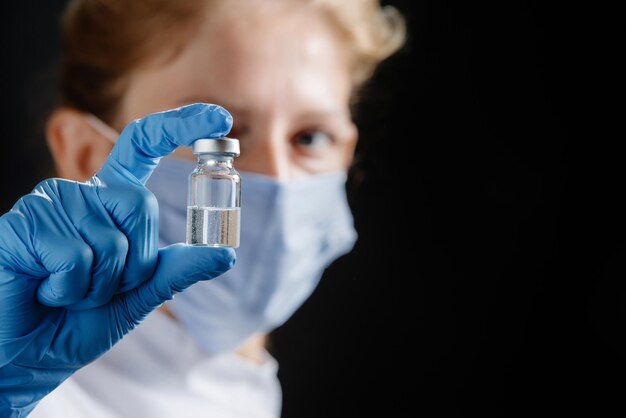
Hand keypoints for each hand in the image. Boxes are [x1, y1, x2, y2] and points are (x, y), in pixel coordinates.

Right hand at [0, 103, 234, 416]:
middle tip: (99, 287)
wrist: (27, 354)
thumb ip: (177, 269)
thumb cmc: (77, 320)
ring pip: (111, 241)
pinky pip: (76, 258)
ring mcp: (51, 204)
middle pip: (141, 205)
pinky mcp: (25, 224)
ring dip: (98, 285)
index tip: (219, 118)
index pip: (144, 144)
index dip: (180, 126)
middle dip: (133, 264)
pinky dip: (70, 290)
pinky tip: (46, 291)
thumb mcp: (138, 295)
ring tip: (66, 292)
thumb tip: (226, 253)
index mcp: (110, 200)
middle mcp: (83, 193)